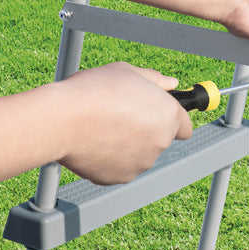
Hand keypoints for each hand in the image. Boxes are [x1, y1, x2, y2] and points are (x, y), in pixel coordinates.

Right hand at [56, 62, 192, 184]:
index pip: (185, 126)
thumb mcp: (127, 72)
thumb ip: (155, 79)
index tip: (159, 115)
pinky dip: (111, 158)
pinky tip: (95, 141)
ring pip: (140, 154)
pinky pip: (120, 166)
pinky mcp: (120, 178)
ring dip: (128, 144)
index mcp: (168, 116)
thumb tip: (171, 84)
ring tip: (103, 126)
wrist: (62, 120)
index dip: (173, 119)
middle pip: (160, 139)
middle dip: (146, 130)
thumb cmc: (94, 91)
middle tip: (120, 114)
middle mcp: (160, 143)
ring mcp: (141, 163)